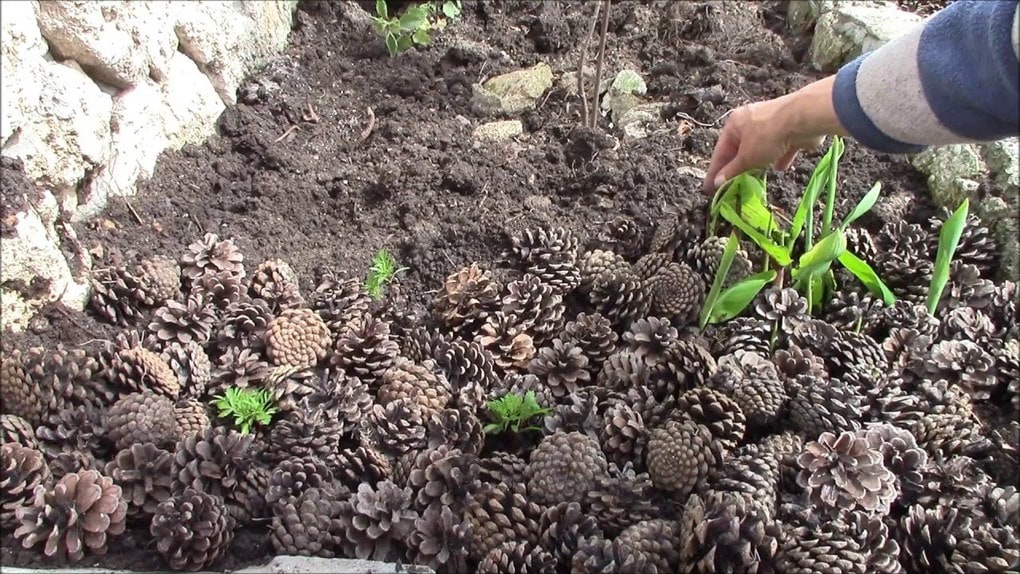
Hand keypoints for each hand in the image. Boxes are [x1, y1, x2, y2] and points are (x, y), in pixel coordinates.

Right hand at [703, 76, 845, 193]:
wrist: (802, 119)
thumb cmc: (767, 136)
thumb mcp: (746, 157)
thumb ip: (732, 170)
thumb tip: (718, 182)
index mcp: (734, 124)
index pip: (720, 151)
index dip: (714, 172)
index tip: (709, 189)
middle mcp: (750, 121)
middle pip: (739, 149)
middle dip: (736, 168)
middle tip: (731, 187)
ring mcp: (771, 124)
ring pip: (760, 148)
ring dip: (757, 163)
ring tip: (753, 180)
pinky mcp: (790, 130)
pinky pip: (780, 148)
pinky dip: (778, 158)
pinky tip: (779, 169)